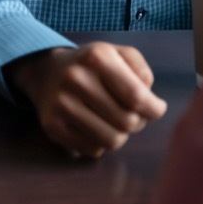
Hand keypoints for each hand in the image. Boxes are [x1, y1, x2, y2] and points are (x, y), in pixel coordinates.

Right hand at [5, 42, 167, 157]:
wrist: (47, 72)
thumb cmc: (93, 66)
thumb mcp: (118, 53)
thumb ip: (141, 70)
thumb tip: (149, 99)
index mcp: (97, 57)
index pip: (137, 97)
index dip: (154, 108)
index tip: (156, 108)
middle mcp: (76, 78)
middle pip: (127, 122)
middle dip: (137, 121)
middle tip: (131, 113)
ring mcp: (62, 103)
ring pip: (112, 141)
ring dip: (119, 134)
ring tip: (113, 121)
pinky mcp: (52, 125)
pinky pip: (94, 150)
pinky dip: (100, 143)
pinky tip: (93, 126)